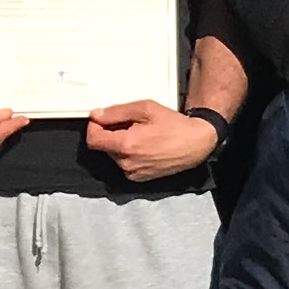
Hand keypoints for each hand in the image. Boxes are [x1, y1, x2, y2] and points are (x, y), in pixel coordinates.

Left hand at [82, 97, 220, 181]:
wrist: (195, 144)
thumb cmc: (174, 126)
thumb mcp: (145, 109)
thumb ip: (117, 112)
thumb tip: (97, 115)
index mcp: (125, 145)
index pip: (93, 140)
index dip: (94, 127)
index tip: (101, 120)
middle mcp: (126, 163)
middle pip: (104, 147)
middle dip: (111, 134)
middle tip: (130, 124)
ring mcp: (133, 173)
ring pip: (114, 155)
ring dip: (121, 144)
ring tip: (141, 135)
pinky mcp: (139, 178)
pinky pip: (125, 164)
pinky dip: (129, 154)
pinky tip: (145, 146)